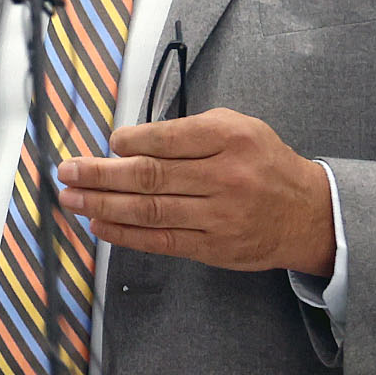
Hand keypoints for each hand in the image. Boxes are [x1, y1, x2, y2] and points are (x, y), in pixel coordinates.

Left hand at [55, 108, 335, 276]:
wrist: (307, 214)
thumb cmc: (264, 163)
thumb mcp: (239, 127)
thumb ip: (192, 130)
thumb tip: (133, 141)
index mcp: (230, 139)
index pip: (169, 138)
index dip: (132, 141)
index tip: (109, 142)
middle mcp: (224, 178)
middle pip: (151, 176)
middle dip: (101, 174)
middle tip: (68, 170)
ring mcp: (218, 217)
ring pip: (150, 210)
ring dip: (103, 204)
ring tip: (72, 198)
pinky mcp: (212, 247)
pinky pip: (161, 240)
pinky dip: (126, 233)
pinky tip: (99, 224)